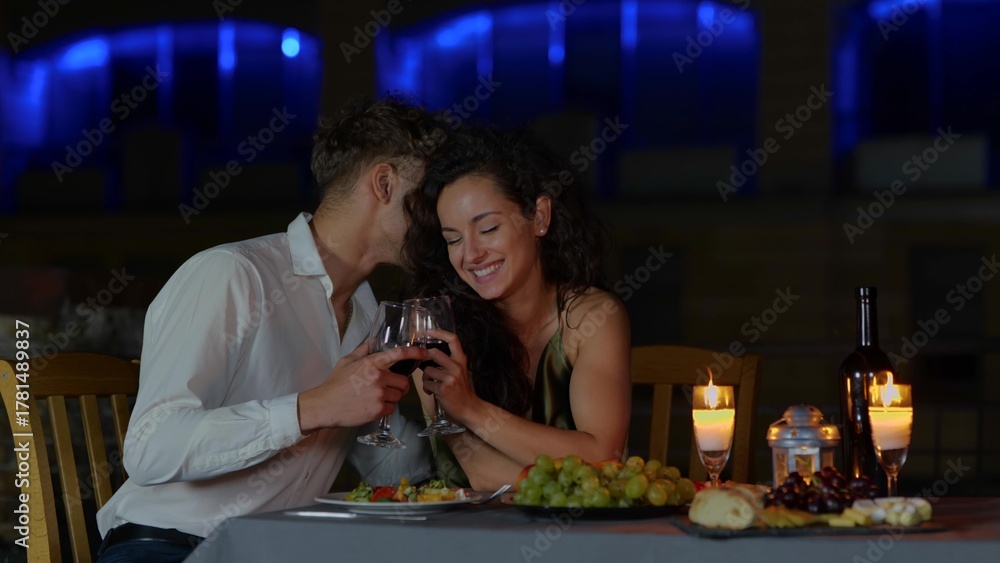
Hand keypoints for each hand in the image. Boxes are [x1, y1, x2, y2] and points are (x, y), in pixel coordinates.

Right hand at [298, 341, 428, 431]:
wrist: (324, 406)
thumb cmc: (335, 383)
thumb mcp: (347, 361)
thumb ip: (363, 350)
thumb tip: (373, 340)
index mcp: (371, 363)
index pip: (398, 354)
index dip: (415, 352)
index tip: (425, 353)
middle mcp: (378, 377)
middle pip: (404, 382)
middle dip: (399, 386)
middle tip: (388, 388)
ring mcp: (379, 394)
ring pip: (399, 396)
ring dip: (391, 397)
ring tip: (375, 397)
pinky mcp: (378, 410)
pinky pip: (392, 408)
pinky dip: (385, 409)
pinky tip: (372, 406)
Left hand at [419, 328, 479, 422]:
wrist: (469, 408)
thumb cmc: (461, 389)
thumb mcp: (459, 371)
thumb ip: (449, 361)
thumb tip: (430, 353)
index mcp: (461, 360)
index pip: (453, 339)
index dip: (440, 332)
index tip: (429, 331)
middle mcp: (457, 366)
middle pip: (434, 353)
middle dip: (425, 359)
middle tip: (424, 365)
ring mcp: (450, 377)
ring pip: (427, 370)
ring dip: (426, 378)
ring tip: (431, 384)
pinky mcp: (443, 389)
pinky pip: (427, 383)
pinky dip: (427, 388)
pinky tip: (432, 391)